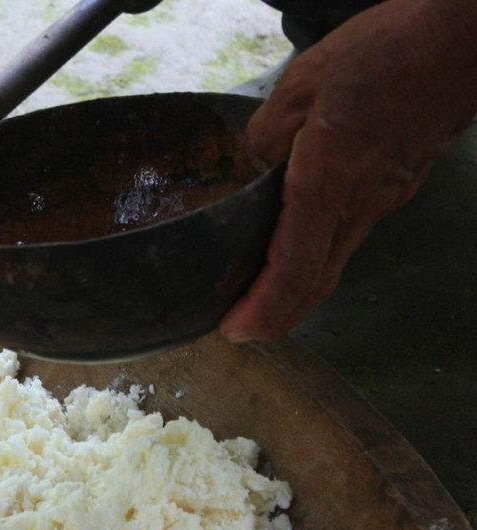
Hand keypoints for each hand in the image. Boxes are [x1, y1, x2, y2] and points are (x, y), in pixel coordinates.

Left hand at [220, 0, 476, 341]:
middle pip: (316, 284)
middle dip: (275, 318)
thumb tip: (257, 159)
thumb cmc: (388, 52)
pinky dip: (317, 258)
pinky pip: (349, 236)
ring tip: (259, 299)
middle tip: (239, 330)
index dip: (263, 309)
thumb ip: (269, 132)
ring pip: (334, 264)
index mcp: (328, 182)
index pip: (294, 270)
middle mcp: (360, 203)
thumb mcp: (303, 83)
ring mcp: (384, 199)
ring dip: (295, 292)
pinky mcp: (396, 187)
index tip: (234, 329)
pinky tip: (295, 251)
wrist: (464, 40)